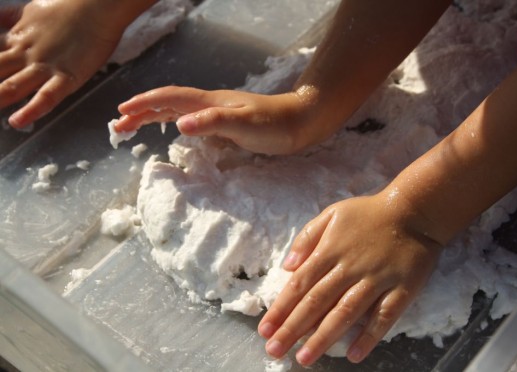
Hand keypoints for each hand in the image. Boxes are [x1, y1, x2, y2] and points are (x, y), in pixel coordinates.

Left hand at [0, 0, 129, 127]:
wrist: (96, 6)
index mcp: (16, 39)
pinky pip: (47, 97)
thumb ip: (10, 18)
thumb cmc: (68, 7)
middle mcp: (25, 54)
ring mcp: (45, 67)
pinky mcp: (67, 77)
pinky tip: (17, 121)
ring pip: (11, 87)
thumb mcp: (30, 10)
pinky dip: (32, 111)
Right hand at [117, 85, 328, 154]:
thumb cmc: (275, 124)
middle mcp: (209, 105)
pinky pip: (191, 120)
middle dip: (141, 112)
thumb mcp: (244, 125)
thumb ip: (213, 122)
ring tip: (134, 126)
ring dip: (154, 117)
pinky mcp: (225, 123)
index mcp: (209, 102)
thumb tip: (179, 124)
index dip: (144, 104)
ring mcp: (217, 113)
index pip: (169, 98)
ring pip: (177, 111)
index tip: (121, 112)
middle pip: (168, 103)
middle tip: (118, 125)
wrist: (301, 123)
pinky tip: (173, 130)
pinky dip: (174, 122)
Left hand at [257, 191, 442, 365]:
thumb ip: (307, 238)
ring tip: (305, 358)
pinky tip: (354, 355)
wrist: (414, 211)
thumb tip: (287, 266)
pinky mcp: (401, 289)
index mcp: (330, 250)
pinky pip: (384, 316)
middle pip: (317, 302)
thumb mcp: (332, 214)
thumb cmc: (368, 214)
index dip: (281, 308)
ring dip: (324, 337)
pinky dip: (369, 336)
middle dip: (293, 328)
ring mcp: (376, 280)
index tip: (264, 330)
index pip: (299, 284)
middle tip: (275, 351)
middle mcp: (349, 268)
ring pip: (346, 312)